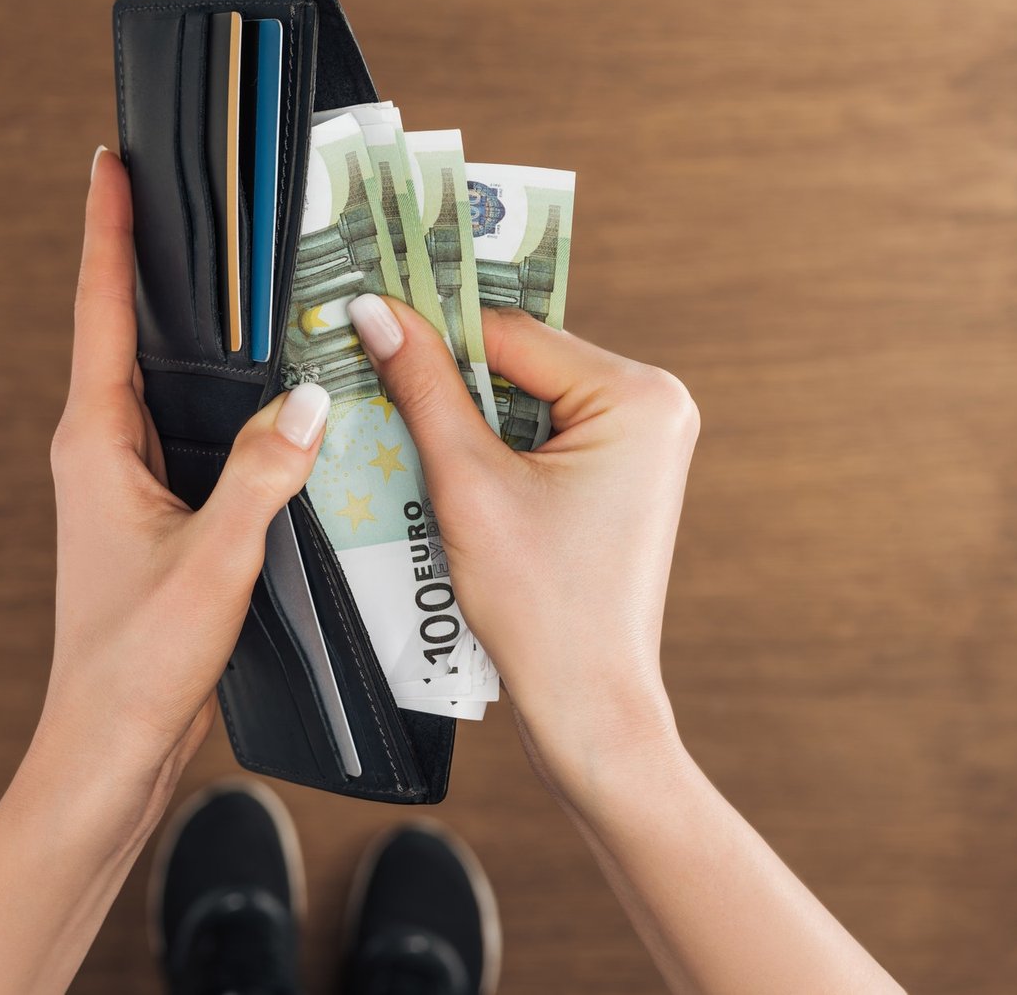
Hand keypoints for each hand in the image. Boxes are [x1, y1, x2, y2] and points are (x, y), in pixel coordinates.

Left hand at [41, 149, 328, 782]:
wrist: (108, 746)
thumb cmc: (138, 662)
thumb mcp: (215, 562)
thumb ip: (264, 477)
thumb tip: (309, 399)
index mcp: (95, 442)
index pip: (99, 310)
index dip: (105, 230)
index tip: (110, 161)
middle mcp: (101, 450)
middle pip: (127, 331)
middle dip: (157, 260)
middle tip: (197, 196)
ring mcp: (125, 481)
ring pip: (162, 384)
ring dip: (194, 333)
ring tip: (241, 275)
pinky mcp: (155, 512)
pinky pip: (190, 432)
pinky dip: (222, 401)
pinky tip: (270, 396)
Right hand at [347, 293, 699, 791]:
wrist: (587, 704)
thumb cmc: (542, 608)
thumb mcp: (467, 484)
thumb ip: (422, 386)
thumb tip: (378, 311)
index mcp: (638, 395)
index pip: (509, 331)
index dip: (431, 329)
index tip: (364, 318)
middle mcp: (653, 403)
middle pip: (518, 359)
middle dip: (448, 376)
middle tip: (372, 378)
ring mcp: (641, 439)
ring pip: (522, 394)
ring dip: (462, 413)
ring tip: (404, 435)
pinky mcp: (617, 471)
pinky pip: (537, 430)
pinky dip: (487, 443)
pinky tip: (444, 468)